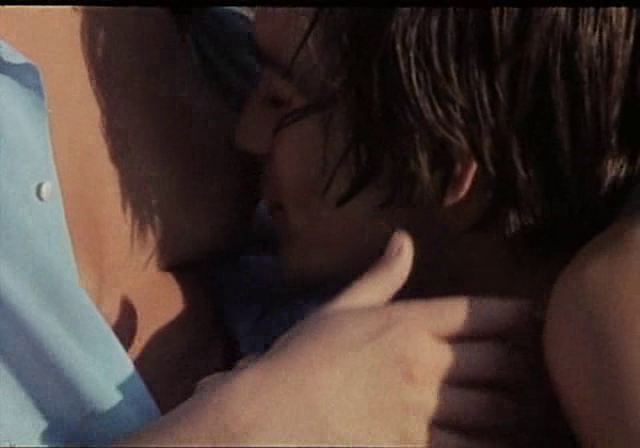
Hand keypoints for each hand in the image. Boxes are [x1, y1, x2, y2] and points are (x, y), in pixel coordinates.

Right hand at [120, 231, 543, 446]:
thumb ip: (380, 276)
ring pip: (494, 409)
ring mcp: (421, 409)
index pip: (481, 313)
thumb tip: (402, 239)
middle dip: (524, 365)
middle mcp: (422, 363)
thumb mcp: (341, 308)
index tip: (532, 317)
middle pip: (500, 362)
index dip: (516, 315)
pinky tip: (497, 439)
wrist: (272, 414)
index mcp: (407, 323)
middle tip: (534, 366)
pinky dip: (491, 444)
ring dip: (514, 408)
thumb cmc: (303, 358)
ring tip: (522, 405)